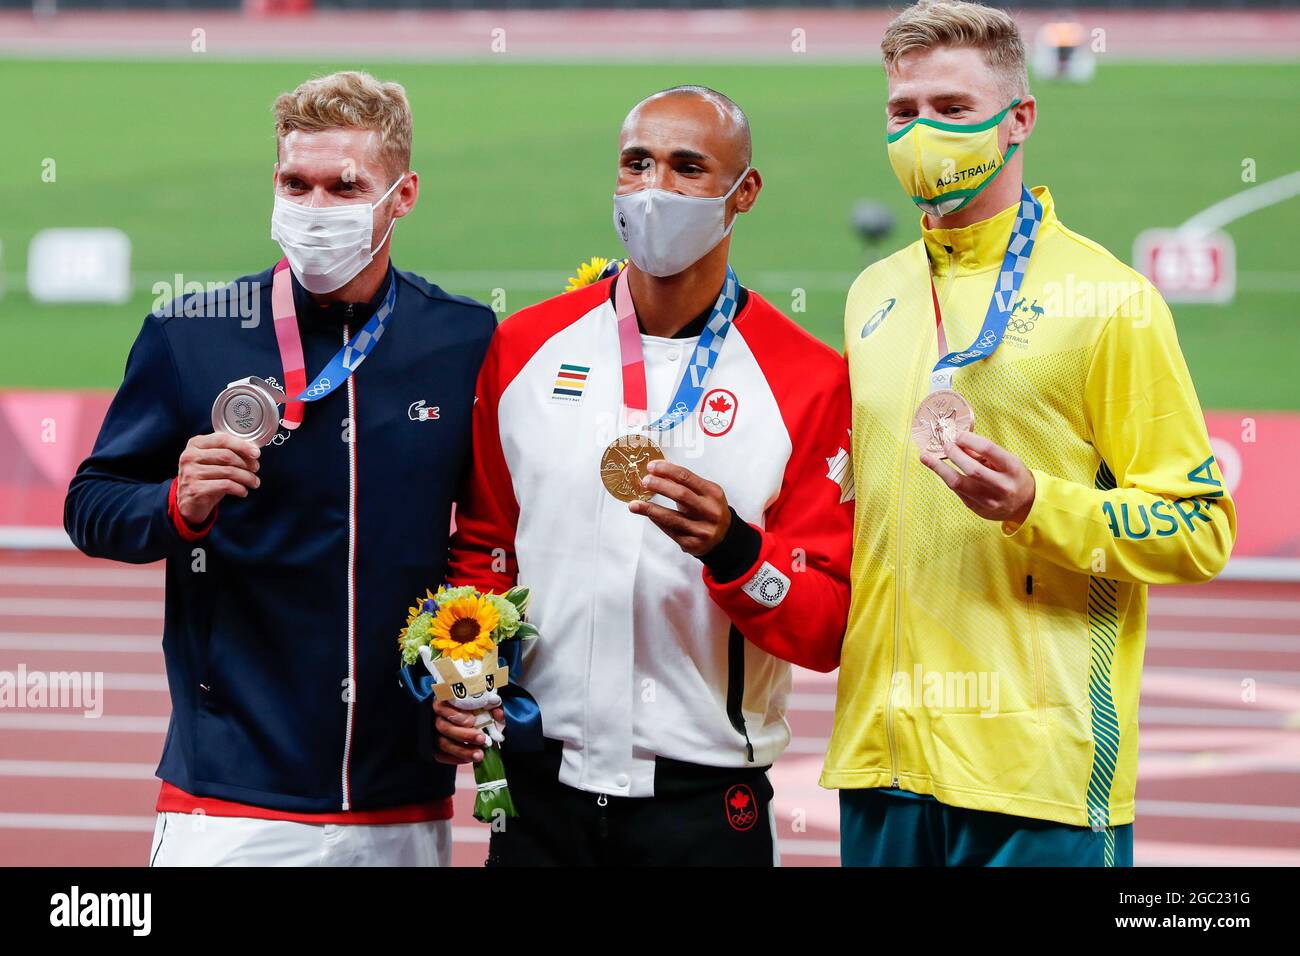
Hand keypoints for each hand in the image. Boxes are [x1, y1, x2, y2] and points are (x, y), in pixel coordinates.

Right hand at [176, 432, 260, 525]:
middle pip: (227, 456)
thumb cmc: (205, 479)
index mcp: (195, 444)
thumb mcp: (212, 461)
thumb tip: (253, 451)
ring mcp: (191, 472)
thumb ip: (227, 452)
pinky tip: (243, 491)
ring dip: (247, 477)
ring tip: (254, 482)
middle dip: (246, 463)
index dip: (242, 445)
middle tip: (255, 469)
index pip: (222, 439)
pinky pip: (225, 485)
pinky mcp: (195, 488)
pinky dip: (239, 488)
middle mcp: (190, 456)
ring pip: (229, 471)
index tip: (256, 453)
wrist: (189, 503)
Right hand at [432, 699, 505, 765]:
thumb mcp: (484, 703)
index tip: (472, 720)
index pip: (442, 706)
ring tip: (479, 755)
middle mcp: (436, 717)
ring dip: (462, 750)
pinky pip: (440, 755)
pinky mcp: (434, 747)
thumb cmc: (476, 707)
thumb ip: (491, 707)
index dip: (455, 715)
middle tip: (481, 739)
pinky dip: (454, 759)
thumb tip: (499, 715)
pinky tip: (468, 760)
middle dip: (464, 735)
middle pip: (443, 727)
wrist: (471, 719)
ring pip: (442, 743)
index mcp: (445, 702)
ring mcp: (433, 732)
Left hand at [629, 459, 730, 556]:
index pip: (687, 477)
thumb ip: (685, 484)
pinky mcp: (692, 544)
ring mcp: (702, 529)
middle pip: (680, 495)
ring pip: (671, 517)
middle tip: (645, 481)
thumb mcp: (704, 494)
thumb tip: (659, 472)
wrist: (724, 538)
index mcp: (713, 494)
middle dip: (660, 486)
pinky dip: (656, 521)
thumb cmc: (709, 511)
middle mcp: (710, 511)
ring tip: (634, 504)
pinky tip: (647, 515)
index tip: (652, 467)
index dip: (667, 470)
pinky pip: (670, 531)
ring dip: (650, 509)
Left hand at [920, 431, 1035, 524]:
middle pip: (971, 468)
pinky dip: (946, 477)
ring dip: (939, 468)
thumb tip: (957, 441)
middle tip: (946, 444)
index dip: (969, 439)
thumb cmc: (1012, 476)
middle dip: (954, 453)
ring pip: (958, 483)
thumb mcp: (1005, 460)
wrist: (1025, 505)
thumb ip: (982, 453)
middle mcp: (1002, 485)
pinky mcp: (977, 508)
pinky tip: (938, 468)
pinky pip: (957, 491)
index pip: (988, 449)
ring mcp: (989, 500)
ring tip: (926, 457)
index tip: (957, 435)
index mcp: (1012, 468)